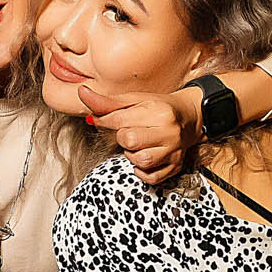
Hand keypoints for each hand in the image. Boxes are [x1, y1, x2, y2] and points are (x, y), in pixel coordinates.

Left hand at [78, 84, 201, 185]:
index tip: (101, 120)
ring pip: (140, 161)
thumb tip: (82, 93)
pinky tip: (145, 156)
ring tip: (138, 145)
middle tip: (130, 132)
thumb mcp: (135, 99)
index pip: (119, 120)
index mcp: (158, 112)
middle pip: (129, 141)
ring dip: (132, 155)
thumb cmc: (158, 107)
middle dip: (123, 138)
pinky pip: (151, 177)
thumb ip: (107, 102)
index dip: (104, 121)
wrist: (189, 117)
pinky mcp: (175, 167)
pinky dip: (142, 171)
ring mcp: (174, 151)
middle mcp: (169, 132)